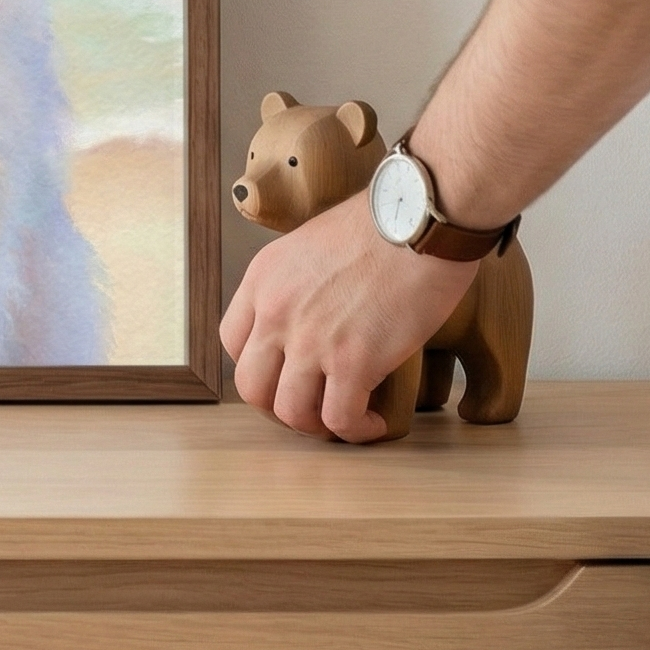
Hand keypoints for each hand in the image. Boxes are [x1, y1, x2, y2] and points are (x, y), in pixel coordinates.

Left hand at [220, 192, 478, 441]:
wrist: (418, 218)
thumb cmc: (381, 225)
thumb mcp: (311, 245)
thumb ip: (297, 283)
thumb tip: (311, 316)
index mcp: (262, 279)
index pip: (232, 341)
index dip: (260, 367)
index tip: (287, 374)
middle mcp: (275, 311)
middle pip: (251, 386)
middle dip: (280, 407)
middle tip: (313, 407)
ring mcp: (309, 338)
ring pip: (290, 412)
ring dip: (317, 425)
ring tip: (345, 417)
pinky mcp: (352, 361)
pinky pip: (339, 420)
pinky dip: (356, 431)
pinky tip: (375, 421)